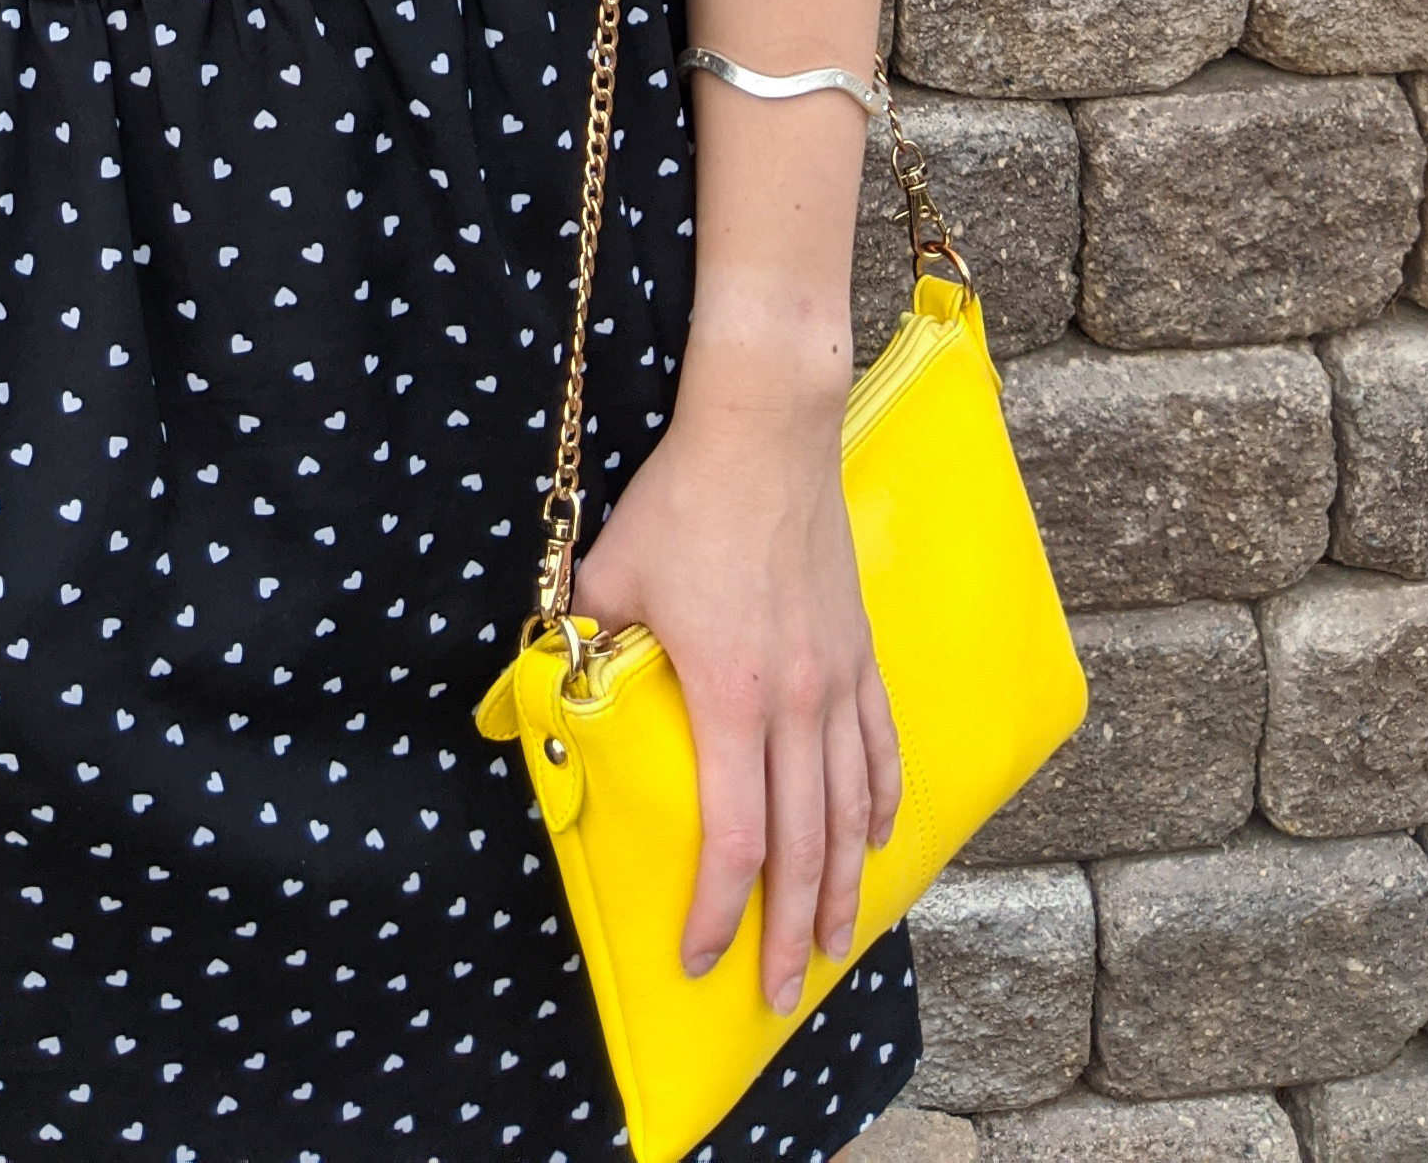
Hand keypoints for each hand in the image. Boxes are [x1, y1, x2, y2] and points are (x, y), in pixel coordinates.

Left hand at [567, 367, 901, 1010]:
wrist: (765, 431)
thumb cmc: (682, 501)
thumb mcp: (611, 572)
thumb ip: (583, 637)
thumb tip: (547, 680)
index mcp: (730, 695)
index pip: (733, 835)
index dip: (715, 908)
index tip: (696, 956)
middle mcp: (795, 702)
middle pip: (803, 848)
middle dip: (790, 933)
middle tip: (778, 996)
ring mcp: (837, 679)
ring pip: (850, 812)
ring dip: (844, 888)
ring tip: (836, 945)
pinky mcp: (859, 653)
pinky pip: (879, 749)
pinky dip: (880, 804)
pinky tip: (875, 841)